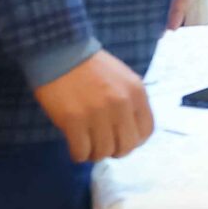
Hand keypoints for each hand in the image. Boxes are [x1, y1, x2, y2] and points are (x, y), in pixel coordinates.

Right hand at [33, 51, 153, 162]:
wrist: (61, 53)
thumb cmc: (91, 67)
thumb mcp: (123, 79)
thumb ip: (130, 102)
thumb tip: (129, 130)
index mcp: (136, 93)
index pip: (146, 131)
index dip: (135, 141)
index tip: (122, 141)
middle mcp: (121, 105)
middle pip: (127, 145)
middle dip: (116, 151)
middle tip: (103, 146)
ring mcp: (97, 114)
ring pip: (103, 152)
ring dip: (95, 154)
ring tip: (88, 147)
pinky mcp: (73, 121)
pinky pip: (81, 151)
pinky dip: (79, 155)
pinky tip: (75, 148)